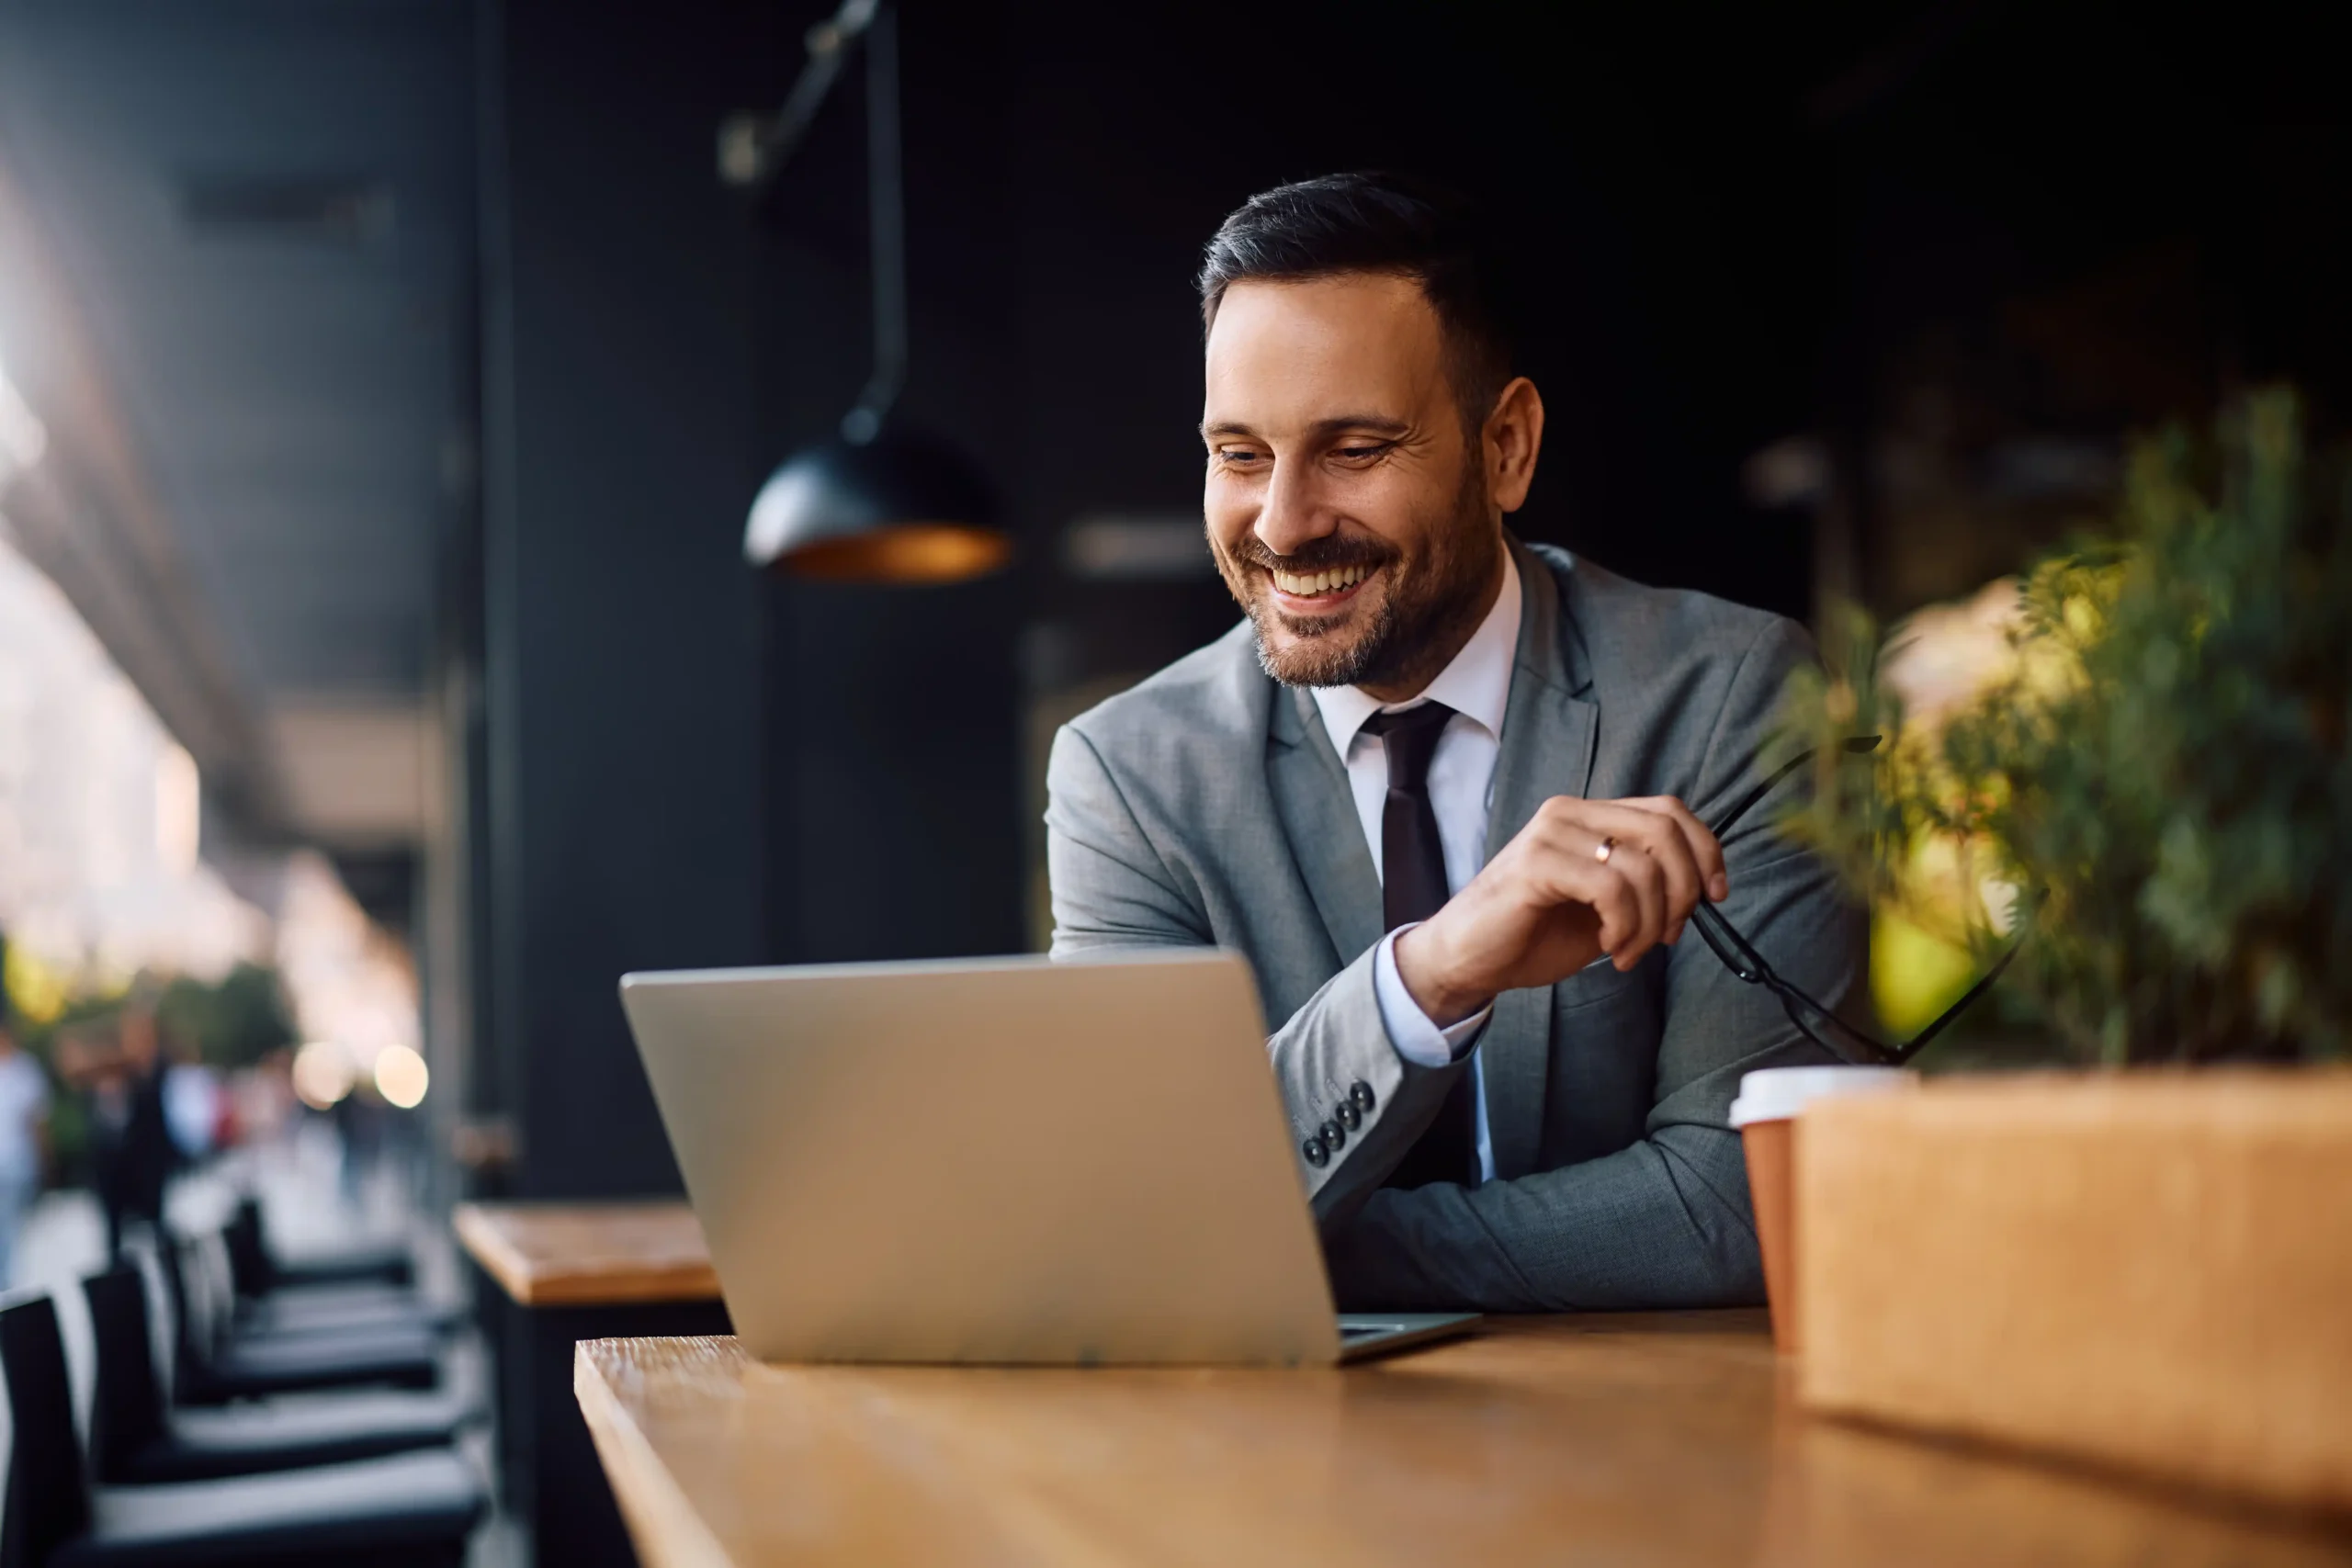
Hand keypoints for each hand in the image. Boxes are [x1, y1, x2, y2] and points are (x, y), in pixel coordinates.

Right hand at [1393, 795, 1726, 1025]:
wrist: (1467, 959)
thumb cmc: (1533, 934)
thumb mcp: (1603, 905)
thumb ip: (1642, 885)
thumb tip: (1700, 890)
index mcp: (1589, 815)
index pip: (1669, 810)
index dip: (1705, 850)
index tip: (1716, 896)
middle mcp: (1570, 812)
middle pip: (1665, 830)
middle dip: (1684, 890)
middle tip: (1669, 934)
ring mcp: (1551, 834)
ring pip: (1643, 865)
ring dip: (1650, 922)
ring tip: (1628, 952)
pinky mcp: (1536, 863)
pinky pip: (1611, 888)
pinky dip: (1625, 926)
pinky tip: (1609, 948)